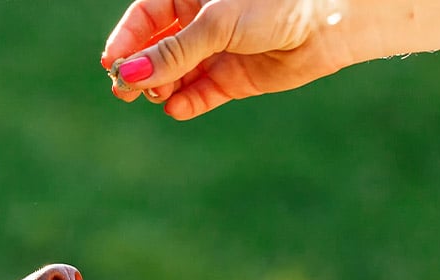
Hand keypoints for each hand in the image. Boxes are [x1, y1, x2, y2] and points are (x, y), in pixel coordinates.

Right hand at [100, 0, 348, 119]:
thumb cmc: (272, 4)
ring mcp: (216, 53)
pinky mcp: (233, 80)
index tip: (112, 64)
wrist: (327, 23)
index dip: (127, 41)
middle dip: (141, 70)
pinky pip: (200, 95)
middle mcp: (200, 24)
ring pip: (175, 76)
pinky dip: (186, 103)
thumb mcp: (215, 23)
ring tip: (157, 97)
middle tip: (125, 90)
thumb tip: (131, 74)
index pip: (145, 18)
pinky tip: (176, 108)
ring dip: (162, 88)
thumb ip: (174, 51)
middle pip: (156, 51)